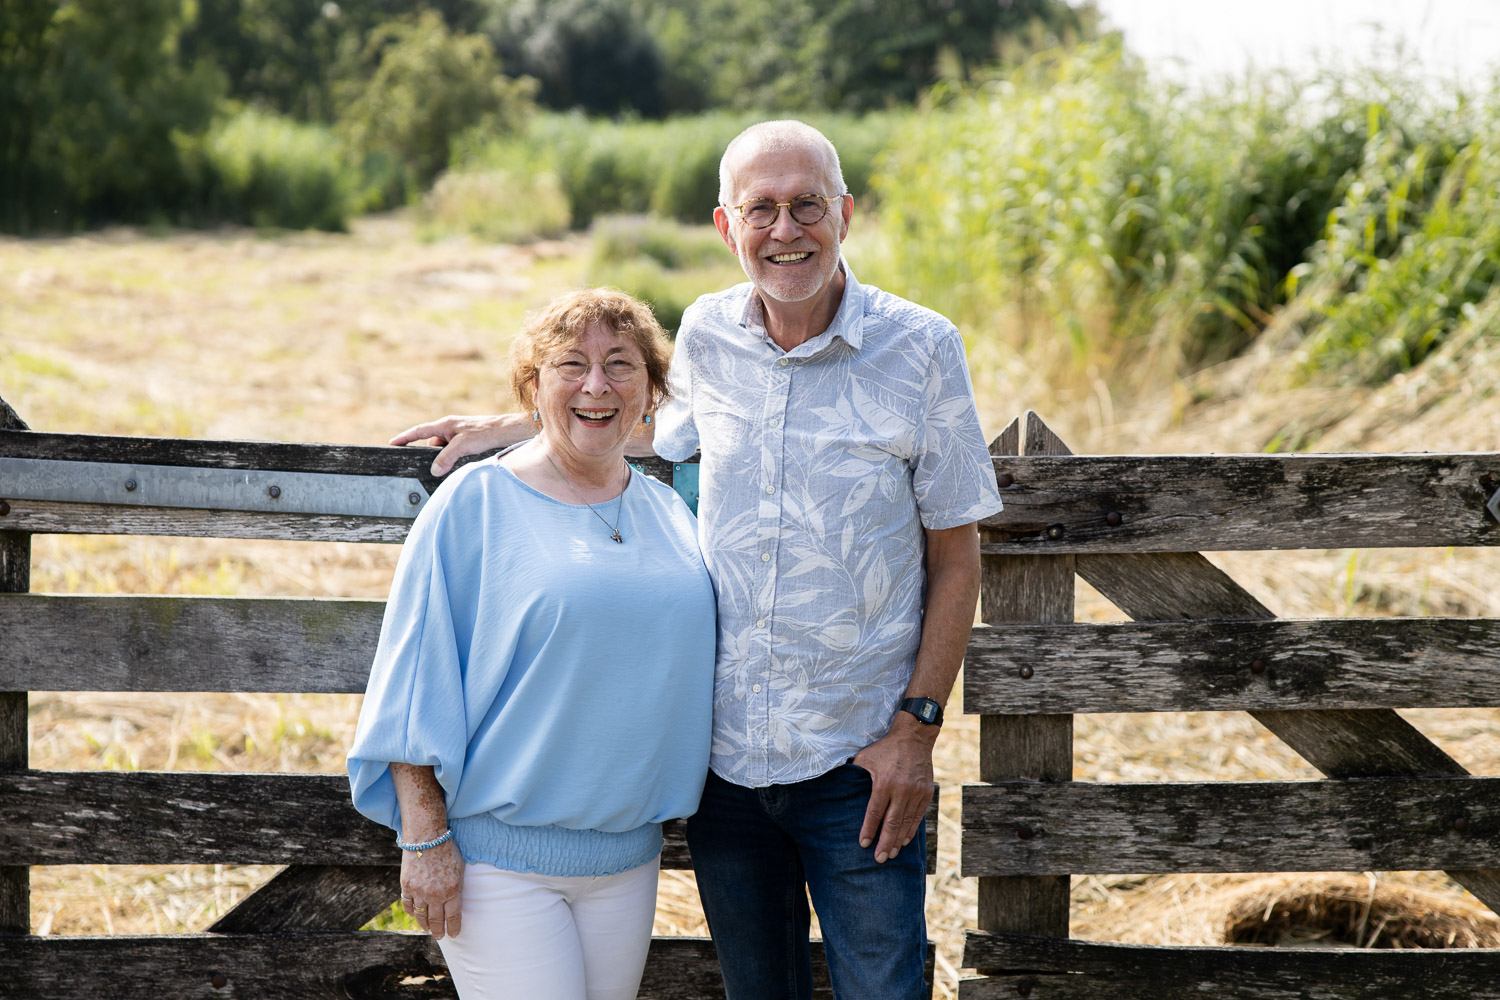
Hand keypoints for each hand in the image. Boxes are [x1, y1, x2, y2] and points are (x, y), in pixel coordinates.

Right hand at [389, 414, 530, 475]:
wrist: (509, 432)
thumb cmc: (487, 432)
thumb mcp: (463, 445)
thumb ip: (446, 457)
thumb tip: (435, 470)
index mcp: (445, 424)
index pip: (419, 431)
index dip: (404, 437)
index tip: (392, 443)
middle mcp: (451, 428)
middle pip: (432, 444)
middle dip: (430, 455)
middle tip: (429, 467)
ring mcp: (460, 435)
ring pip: (445, 450)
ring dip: (445, 459)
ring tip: (451, 467)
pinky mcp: (469, 442)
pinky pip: (455, 453)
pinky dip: (454, 460)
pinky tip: (461, 467)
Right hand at [400, 840, 465, 939]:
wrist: (427, 836)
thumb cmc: (447, 850)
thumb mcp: (460, 869)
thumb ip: (457, 887)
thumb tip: (455, 902)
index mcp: (453, 890)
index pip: (453, 917)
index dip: (454, 928)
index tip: (454, 934)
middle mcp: (436, 894)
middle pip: (437, 920)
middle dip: (439, 931)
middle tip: (440, 936)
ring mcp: (420, 892)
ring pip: (422, 916)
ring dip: (425, 925)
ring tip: (428, 929)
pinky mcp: (407, 886)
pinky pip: (409, 905)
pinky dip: (412, 911)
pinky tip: (416, 914)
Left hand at [851, 717, 936, 863]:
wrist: (914, 737)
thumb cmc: (885, 748)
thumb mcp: (866, 758)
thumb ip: (855, 774)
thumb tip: (839, 787)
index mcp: (884, 783)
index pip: (875, 813)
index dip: (869, 830)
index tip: (863, 844)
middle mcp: (902, 790)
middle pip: (892, 823)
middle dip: (885, 843)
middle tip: (879, 859)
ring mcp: (916, 792)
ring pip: (906, 822)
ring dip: (898, 840)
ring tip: (891, 854)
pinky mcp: (926, 793)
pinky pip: (918, 816)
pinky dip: (911, 829)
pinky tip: (905, 841)